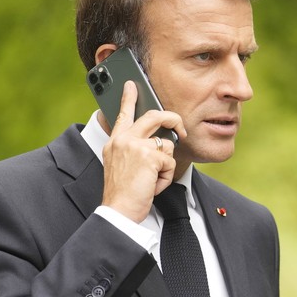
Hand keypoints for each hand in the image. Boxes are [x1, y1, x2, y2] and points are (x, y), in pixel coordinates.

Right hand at [100, 81, 185, 221]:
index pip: (123, 114)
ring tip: (152, 180)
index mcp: (115, 142)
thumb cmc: (122, 193)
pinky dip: (166, 177)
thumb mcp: (121, 166)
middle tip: (181, 128)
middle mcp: (123, 139)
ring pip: (167, 144)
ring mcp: (136, 146)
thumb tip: (158, 141)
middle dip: (173, 119)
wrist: (118, 211)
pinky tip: (153, 186)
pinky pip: (170, 162)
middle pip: (154, 116)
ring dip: (166, 165)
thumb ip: (133, 150)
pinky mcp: (149, 156)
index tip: (132, 85)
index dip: (129, 98)